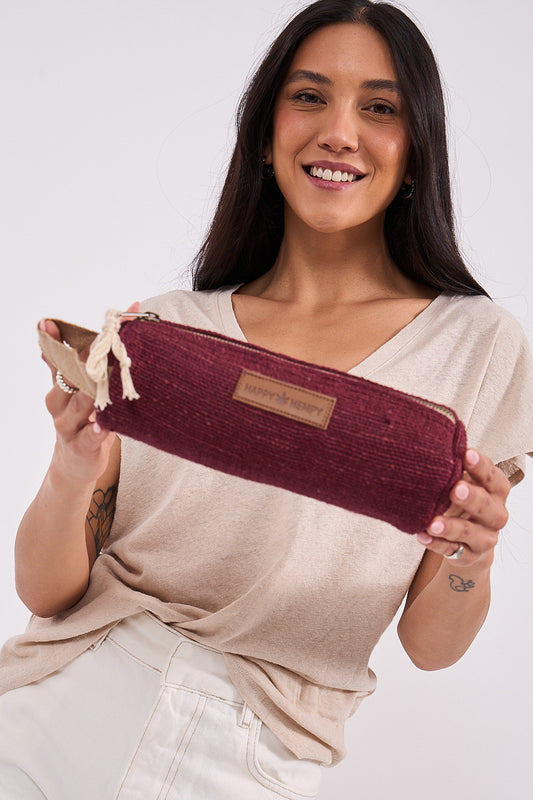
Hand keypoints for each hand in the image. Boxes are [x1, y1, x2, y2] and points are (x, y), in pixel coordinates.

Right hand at [40, 302, 139, 483]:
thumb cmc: (81, 420)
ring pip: (81, 404)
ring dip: (95, 392)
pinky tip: (104, 425)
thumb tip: (71, 326)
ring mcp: (68, 426)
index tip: (48, 323)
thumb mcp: (74, 392)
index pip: (56, 359)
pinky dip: (98, 430)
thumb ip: (72, 363)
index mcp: (59, 387)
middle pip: (69, 378)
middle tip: (99, 344)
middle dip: (83, 361)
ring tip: (108, 379)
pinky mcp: (81, 446)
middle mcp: (59, 404)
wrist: (75, 465)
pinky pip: (90, 436)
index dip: (54, 341)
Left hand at [416, 449, 510, 566]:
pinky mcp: (470, 555)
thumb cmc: (464, 501)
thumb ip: (456, 469)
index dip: (480, 466)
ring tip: (432, 523)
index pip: (493, 477)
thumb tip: (434, 444)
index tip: (465, 454)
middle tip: (455, 490)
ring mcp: (484, 538)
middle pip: (487, 506)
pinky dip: (436, 545)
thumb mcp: (464, 483)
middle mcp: (496, 515)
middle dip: (471, 498)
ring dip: (450, 527)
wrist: (470, 540)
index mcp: (496, 491)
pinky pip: (452, 551)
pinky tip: (422, 536)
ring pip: (470, 533)